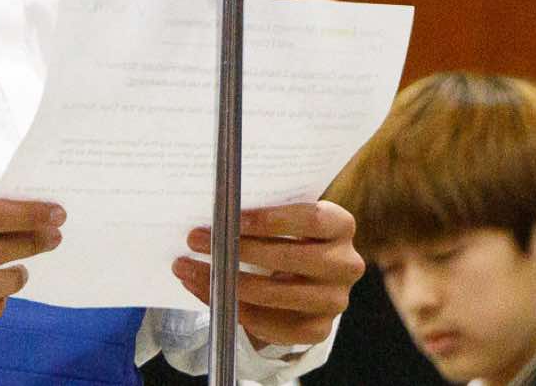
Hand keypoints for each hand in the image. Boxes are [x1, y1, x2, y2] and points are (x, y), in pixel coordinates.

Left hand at [172, 200, 362, 350]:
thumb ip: (260, 212)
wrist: (307, 278)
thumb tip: (214, 206)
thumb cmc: (288, 236)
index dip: (271, 219)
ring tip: (190, 270)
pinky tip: (210, 295)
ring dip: (228, 283)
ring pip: (277, 295)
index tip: (231, 216)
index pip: (311, 219)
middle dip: (239, 250)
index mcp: (341, 226)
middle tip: (196, 240)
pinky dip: (235, 310)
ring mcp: (334, 300)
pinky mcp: (317, 329)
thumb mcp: (284, 218)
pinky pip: (272, 325)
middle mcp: (346, 264)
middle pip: (292, 257)